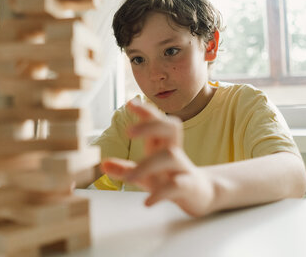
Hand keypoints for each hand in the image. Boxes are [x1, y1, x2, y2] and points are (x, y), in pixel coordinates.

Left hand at [100, 100, 215, 216]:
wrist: (202, 195)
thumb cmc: (171, 179)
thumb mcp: (146, 174)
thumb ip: (126, 169)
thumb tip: (103, 164)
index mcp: (163, 144)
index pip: (158, 120)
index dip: (146, 110)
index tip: (130, 103)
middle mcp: (174, 151)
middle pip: (171, 127)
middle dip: (150, 125)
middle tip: (128, 131)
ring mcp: (183, 168)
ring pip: (171, 156)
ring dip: (148, 164)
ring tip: (129, 177)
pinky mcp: (189, 186)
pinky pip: (177, 185)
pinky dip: (162, 192)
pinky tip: (147, 202)